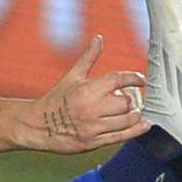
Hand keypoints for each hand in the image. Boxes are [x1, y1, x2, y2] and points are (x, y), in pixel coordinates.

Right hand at [30, 37, 146, 153]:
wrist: (37, 125)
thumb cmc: (56, 100)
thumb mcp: (72, 77)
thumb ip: (88, 58)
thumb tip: (99, 38)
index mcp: (86, 90)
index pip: (118, 80)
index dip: (133, 78)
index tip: (141, 80)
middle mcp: (91, 109)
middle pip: (125, 103)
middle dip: (131, 100)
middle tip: (129, 99)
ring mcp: (93, 127)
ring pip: (126, 121)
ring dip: (135, 115)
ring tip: (134, 112)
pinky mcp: (94, 142)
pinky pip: (121, 137)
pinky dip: (136, 130)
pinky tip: (144, 125)